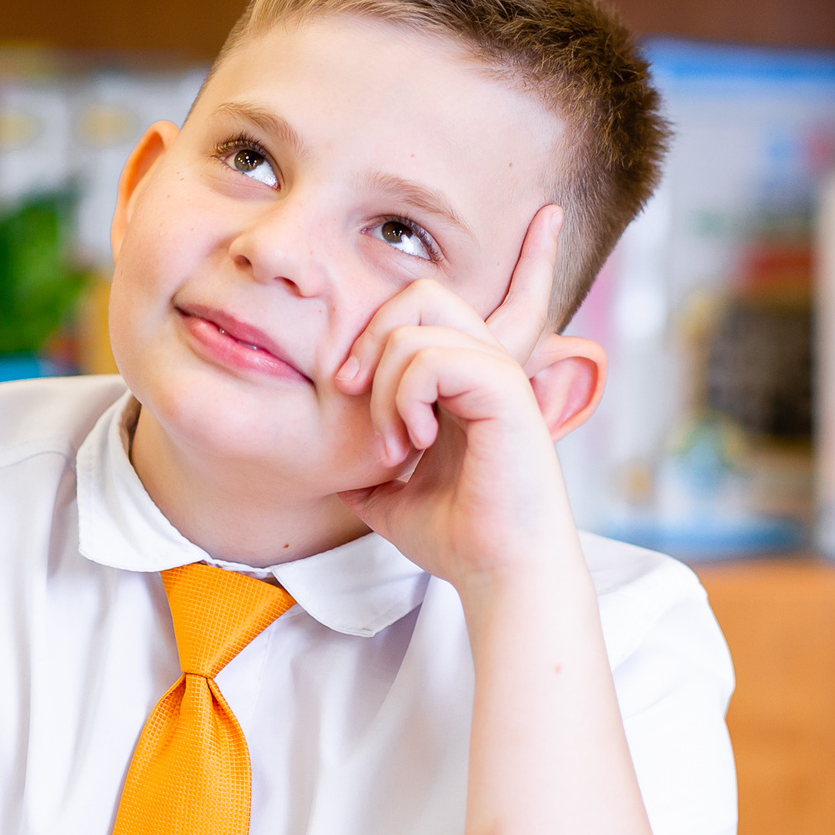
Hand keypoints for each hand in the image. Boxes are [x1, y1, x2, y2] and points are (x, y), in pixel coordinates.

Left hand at [331, 205, 604, 588]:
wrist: (496, 572)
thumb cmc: (455, 536)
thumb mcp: (388, 493)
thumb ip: (366, 461)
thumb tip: (328, 465)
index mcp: (467, 377)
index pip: (456, 299)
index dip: (501, 262)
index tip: (464, 273)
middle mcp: (487, 363)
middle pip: (418, 290)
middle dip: (369, 336)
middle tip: (352, 393)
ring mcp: (499, 372)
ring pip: (417, 321)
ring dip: (383, 385)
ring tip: (392, 445)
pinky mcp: (505, 391)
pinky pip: (431, 356)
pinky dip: (404, 398)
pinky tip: (414, 442)